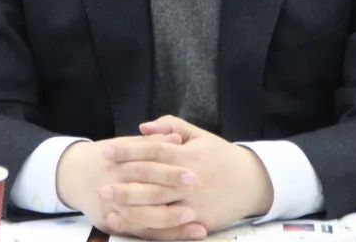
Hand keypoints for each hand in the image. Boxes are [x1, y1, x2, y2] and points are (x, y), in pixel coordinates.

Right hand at [55, 133, 207, 239]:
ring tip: (197, 223)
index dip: (170, 170)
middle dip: (172, 195)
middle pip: (145, 192)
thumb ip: (151, 143)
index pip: (147, 166)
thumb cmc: (107, 157)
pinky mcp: (110, 224)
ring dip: (172, 223)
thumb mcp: (125, 144)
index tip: (193, 172)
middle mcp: (114, 185)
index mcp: (119, 162)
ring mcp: (111, 208)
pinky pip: (139, 233)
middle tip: (198, 198)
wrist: (72, 175)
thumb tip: (178, 139)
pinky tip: (184, 236)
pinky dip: (162, 236)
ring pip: (143, 219)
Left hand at [102, 116, 274, 232]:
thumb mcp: (199, 135)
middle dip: (124, 184)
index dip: (128, 151)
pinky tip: (133, 226)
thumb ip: (171, 127)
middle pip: (151, 182)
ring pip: (158, 207)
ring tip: (110, 208)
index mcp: (187, 155)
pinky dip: (150, 227)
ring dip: (132, 208)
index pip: (152, 151)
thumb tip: (143, 127)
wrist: (253, 182)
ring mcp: (194, 203)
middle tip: (102, 185)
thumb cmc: (222, 156)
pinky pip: (171, 227)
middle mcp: (189, 180)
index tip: (107, 152)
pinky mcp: (200, 221)